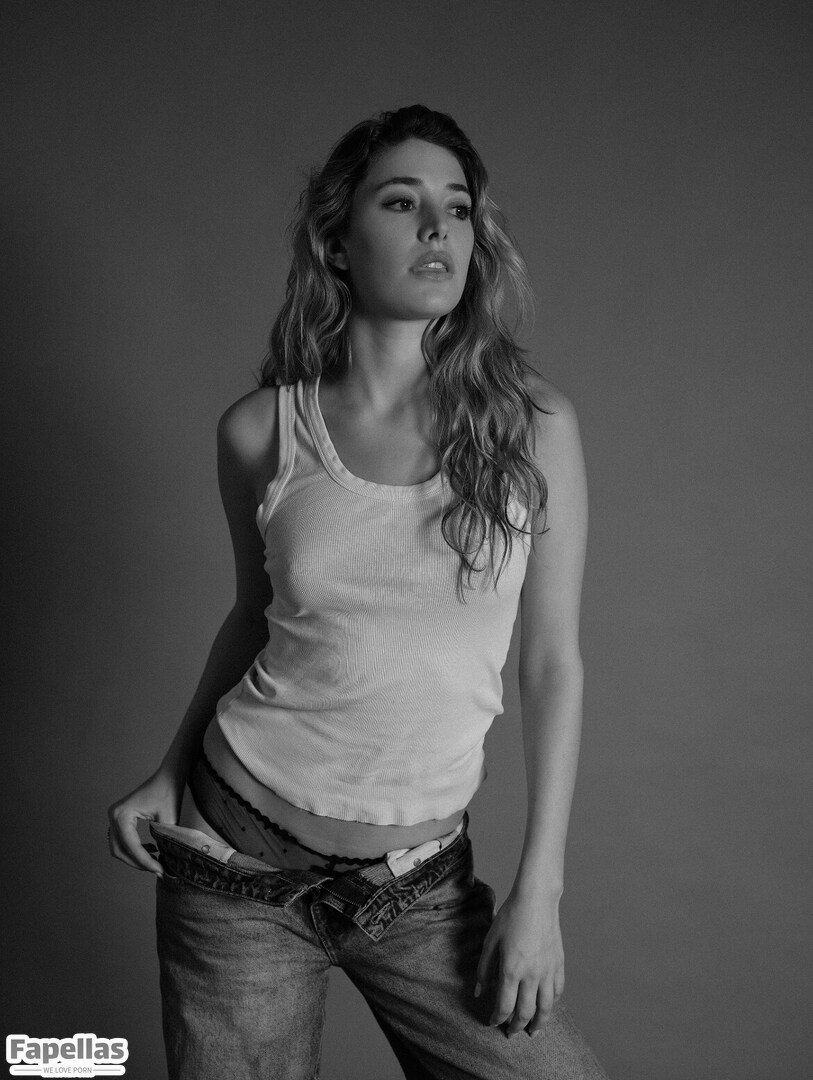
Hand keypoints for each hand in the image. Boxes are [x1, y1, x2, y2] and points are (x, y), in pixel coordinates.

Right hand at [107, 768, 183, 876]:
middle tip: (158, 870)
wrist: (169, 775)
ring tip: (155, 862)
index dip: (145, 862)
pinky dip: (134, 849)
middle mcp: (114, 815)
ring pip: (119, 848)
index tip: (161, 871)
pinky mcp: (120, 817)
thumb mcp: (168, 820)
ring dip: (135, 858)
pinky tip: (151, 850)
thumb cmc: (170, 792)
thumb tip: (163, 865)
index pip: (131, 846)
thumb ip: (163, 843)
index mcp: (122, 814)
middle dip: (138, 863)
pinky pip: (122, 840)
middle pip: (120, 850)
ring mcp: (115, 816)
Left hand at [474, 888, 564, 1035]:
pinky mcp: (559, 963)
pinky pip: (558, 991)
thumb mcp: (491, 941)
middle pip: (525, 1012)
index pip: (504, 1005)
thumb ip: (484, 969)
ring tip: (533, 1031)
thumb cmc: (510, 917)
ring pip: (546, 1007)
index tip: (492, 1022)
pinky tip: (547, 1007)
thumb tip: (478, 992)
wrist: (536, 900)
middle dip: (517, 1027)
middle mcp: (532, 974)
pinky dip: (552, 1003)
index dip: (497, 1018)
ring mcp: (548, 970)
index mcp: (512, 969)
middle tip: (511, 1033)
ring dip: (539, 1023)